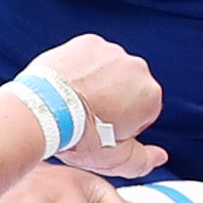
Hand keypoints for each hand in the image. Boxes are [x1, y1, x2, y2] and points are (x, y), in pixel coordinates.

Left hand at [20, 34, 167, 178]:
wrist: (43, 111)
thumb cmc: (78, 136)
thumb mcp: (114, 160)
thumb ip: (144, 160)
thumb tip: (159, 157)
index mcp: (150, 95)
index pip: (143, 112)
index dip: (124, 125)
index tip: (104, 132)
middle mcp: (137, 68)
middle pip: (129, 87)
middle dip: (114, 100)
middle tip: (88, 118)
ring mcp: (112, 52)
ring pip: (110, 70)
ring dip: (98, 82)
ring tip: (74, 101)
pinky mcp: (88, 42)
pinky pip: (90, 56)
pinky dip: (81, 67)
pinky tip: (67, 85)